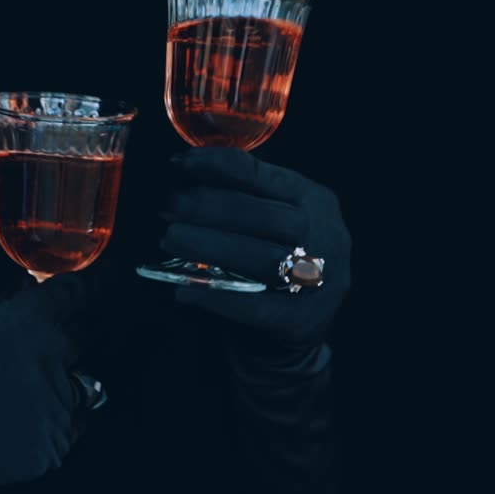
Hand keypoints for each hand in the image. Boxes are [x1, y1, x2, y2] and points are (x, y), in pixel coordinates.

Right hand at [0, 272, 88, 493]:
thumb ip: (3, 313)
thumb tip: (27, 291)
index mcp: (24, 327)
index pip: (74, 295)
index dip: (89, 288)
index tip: (101, 284)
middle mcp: (49, 364)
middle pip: (86, 340)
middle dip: (72, 339)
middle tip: (49, 350)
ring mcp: (54, 409)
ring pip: (85, 389)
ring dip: (64, 387)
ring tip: (22, 399)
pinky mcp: (52, 447)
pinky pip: (68, 428)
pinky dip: (51, 425)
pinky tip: (15, 428)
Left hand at [160, 148, 351, 351]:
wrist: (299, 330)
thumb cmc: (274, 259)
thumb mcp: (273, 218)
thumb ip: (242, 197)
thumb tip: (184, 175)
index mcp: (315, 200)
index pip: (266, 176)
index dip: (220, 166)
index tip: (181, 164)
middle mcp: (325, 235)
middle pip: (266, 217)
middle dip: (209, 208)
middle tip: (168, 207)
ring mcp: (319, 280)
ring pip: (264, 259)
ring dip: (210, 247)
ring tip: (170, 239)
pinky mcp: (302, 319)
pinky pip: (256, 307)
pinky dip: (216, 296)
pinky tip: (184, 289)